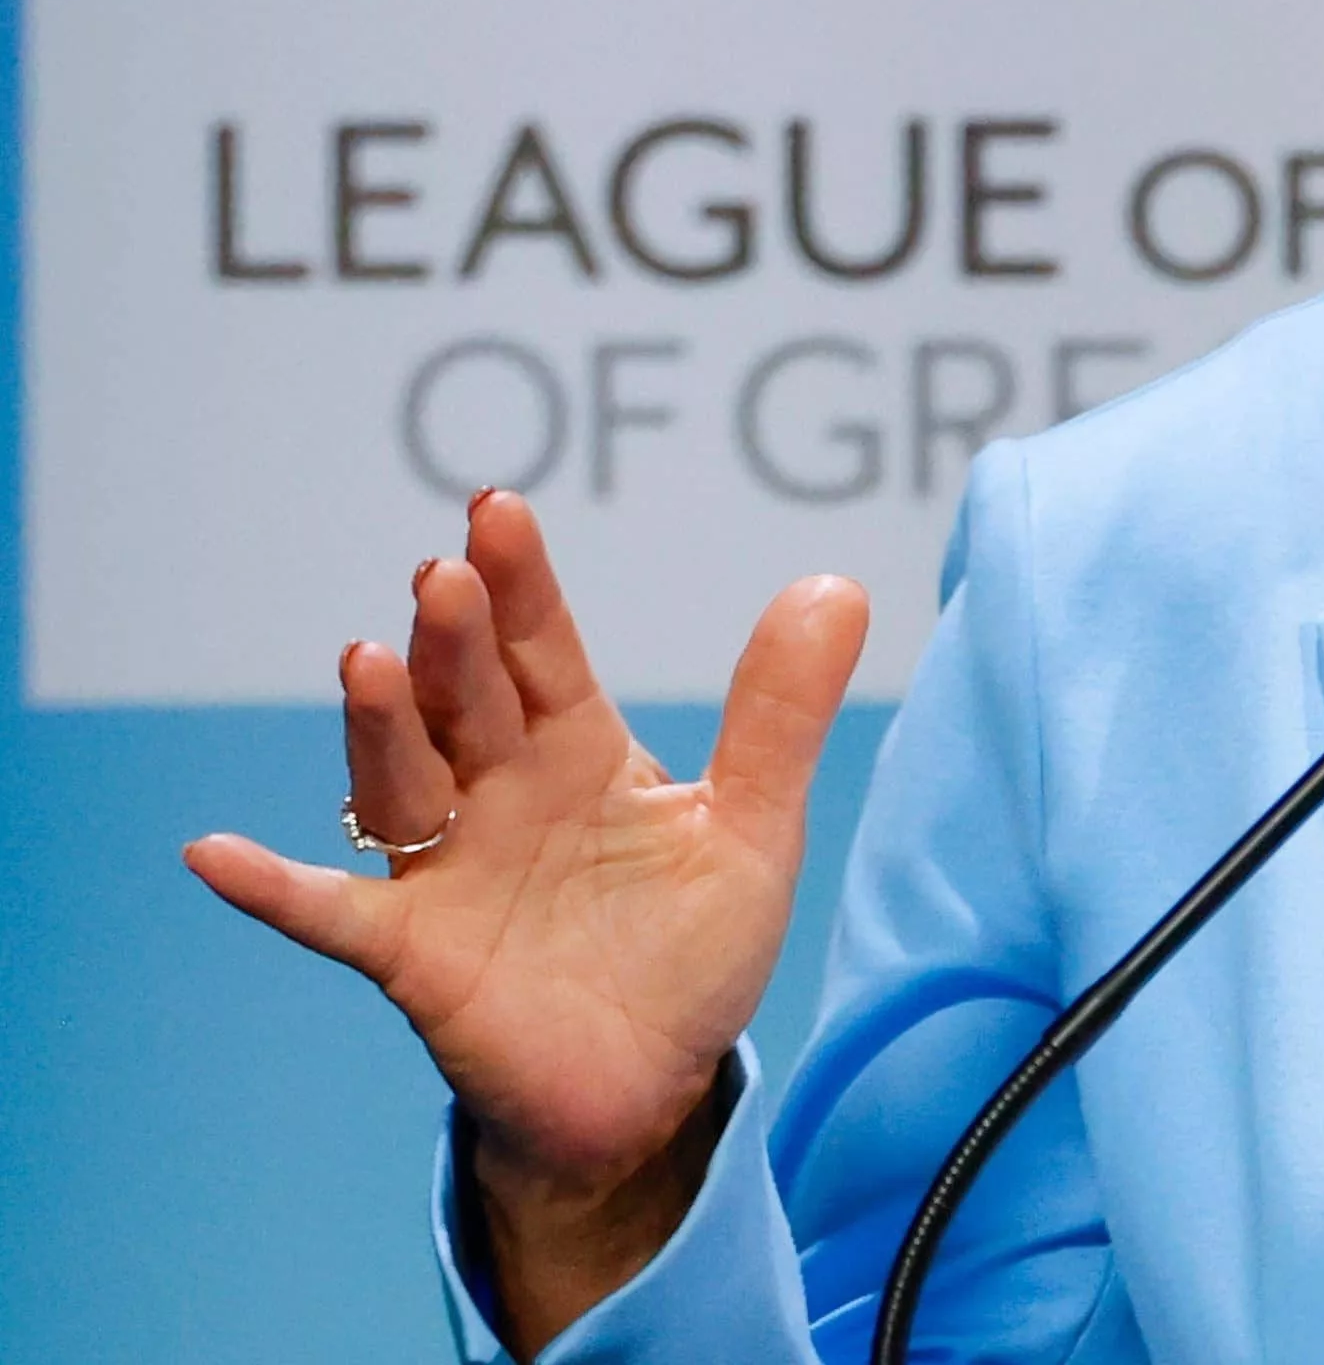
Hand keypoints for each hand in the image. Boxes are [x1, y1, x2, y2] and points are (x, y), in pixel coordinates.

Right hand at [185, 491, 865, 1346]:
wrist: (652, 1087)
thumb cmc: (688, 948)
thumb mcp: (752, 826)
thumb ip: (781, 714)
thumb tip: (836, 585)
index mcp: (576, 751)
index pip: (540, 651)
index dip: (519, 586)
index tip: (496, 510)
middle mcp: (497, 794)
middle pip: (465, 703)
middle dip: (454, 642)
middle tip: (444, 577)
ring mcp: (447, 870)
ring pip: (402, 782)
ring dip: (381, 727)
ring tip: (369, 663)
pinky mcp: (416, 955)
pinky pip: (332, 917)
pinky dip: (273, 889)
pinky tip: (212, 853)